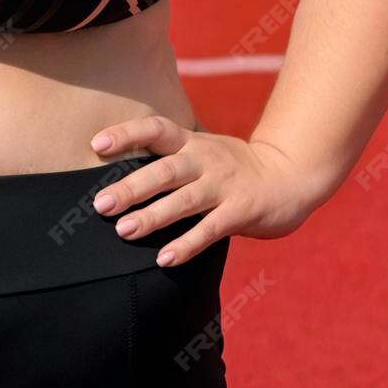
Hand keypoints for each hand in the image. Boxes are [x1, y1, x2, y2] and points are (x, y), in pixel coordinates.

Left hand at [87, 115, 322, 268]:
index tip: (97, 144)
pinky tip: (164, 258)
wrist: (290, 176)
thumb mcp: (203, 152)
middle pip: (165, 171)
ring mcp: (224, 185)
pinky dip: (187, 244)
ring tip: (124, 230)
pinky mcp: (241, 211)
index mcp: (192, 142)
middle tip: (101, 204)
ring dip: (153, 216)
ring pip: (184, 201)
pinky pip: (210, 230)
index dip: (127, 134)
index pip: (156, 129)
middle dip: (131, 187)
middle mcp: (206, 160)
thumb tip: (121, 177)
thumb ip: (171, 159)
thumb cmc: (234, 168)